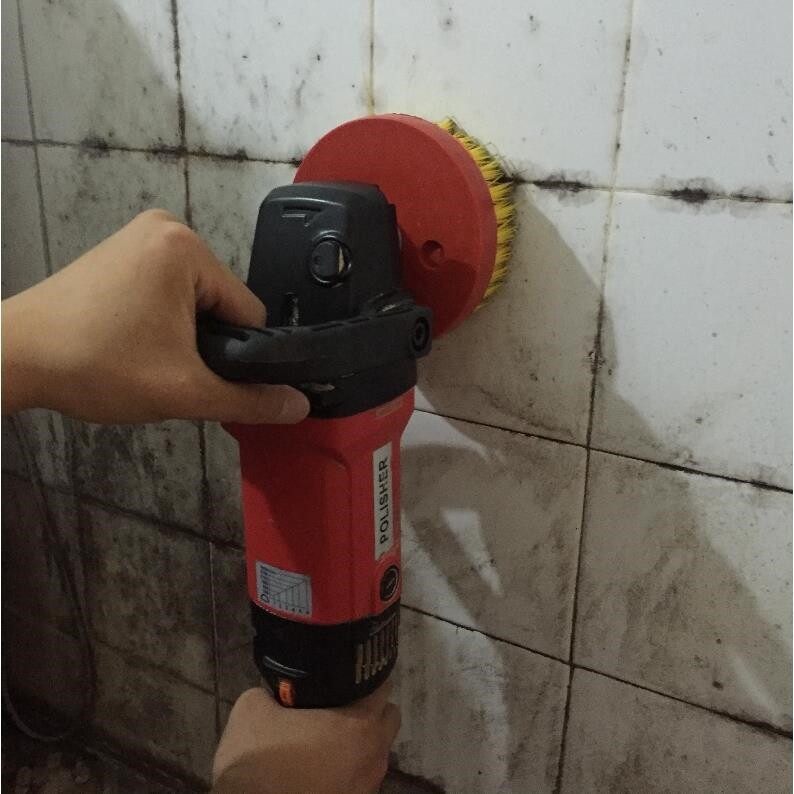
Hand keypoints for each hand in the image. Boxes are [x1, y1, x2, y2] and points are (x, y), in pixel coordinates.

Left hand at [1, 209, 309, 423]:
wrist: (12, 358)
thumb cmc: (94, 365)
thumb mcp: (184, 391)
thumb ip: (249, 400)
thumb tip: (300, 406)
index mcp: (186, 247)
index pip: (248, 312)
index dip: (237, 356)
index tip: (203, 377)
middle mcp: (166, 229)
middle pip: (222, 306)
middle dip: (206, 345)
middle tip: (169, 373)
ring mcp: (139, 237)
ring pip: (196, 303)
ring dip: (185, 337)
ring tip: (148, 361)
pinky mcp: (120, 253)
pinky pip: (168, 293)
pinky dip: (163, 322)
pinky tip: (135, 344)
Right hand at [212, 683, 400, 793]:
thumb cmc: (258, 760)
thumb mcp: (252, 707)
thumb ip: (274, 690)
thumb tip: (279, 692)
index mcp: (360, 725)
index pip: (383, 686)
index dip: (366, 675)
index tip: (348, 673)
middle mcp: (374, 757)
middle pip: (388, 719)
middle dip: (371, 708)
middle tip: (339, 704)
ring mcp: (366, 789)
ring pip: (377, 752)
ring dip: (361, 742)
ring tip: (326, 739)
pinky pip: (361, 779)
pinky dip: (349, 770)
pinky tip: (320, 769)